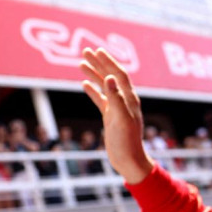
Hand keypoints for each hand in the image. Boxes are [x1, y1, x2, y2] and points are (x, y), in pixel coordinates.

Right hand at [80, 47, 152, 183]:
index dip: (109, 62)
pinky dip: (93, 91)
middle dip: (100, 63)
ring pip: (105, 86)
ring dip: (94, 74)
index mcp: (130, 99)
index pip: (119, 75)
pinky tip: (84, 84)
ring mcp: (118, 108)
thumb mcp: (121, 119)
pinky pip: (101, 100)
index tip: (97, 51)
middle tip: (85, 50)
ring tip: (81, 63)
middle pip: (112, 77)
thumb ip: (115, 98)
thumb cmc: (127, 142)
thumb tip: (110, 78)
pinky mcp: (111, 117)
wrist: (128, 161)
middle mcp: (125, 101)